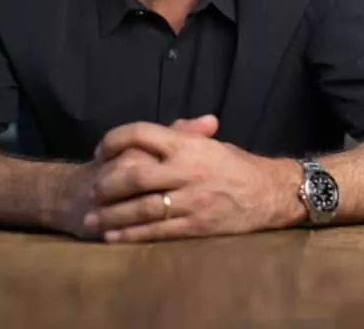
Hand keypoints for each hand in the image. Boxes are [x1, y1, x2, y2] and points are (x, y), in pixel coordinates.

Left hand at [87, 115, 304, 242]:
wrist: (271, 193)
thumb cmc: (238, 166)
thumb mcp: (211, 144)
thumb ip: (183, 135)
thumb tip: (163, 127)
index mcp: (188, 145)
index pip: (141, 133)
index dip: (114, 140)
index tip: (101, 150)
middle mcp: (187, 170)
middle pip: (135, 174)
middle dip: (108, 183)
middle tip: (91, 190)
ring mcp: (192, 200)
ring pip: (143, 207)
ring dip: (113, 215)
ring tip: (92, 220)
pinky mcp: (197, 226)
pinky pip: (158, 231)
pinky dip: (132, 235)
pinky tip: (113, 237)